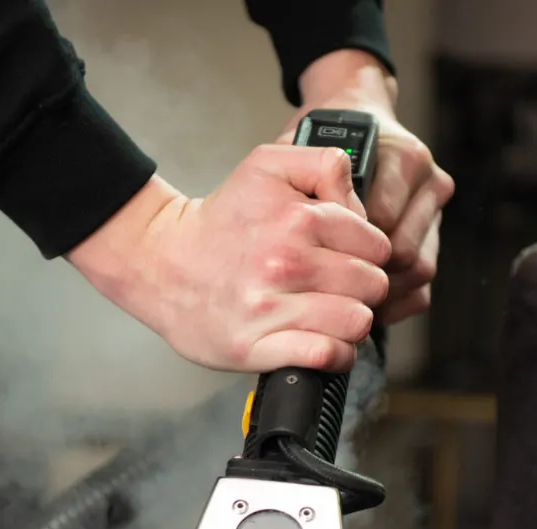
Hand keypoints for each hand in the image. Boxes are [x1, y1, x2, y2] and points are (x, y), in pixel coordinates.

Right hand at [66, 151, 389, 374]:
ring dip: (352, 324)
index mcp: (297, 219)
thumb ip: (323, 164)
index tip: (349, 259)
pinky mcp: (255, 348)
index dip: (370, 254)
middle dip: (363, 289)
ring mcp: (269, 311)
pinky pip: (324, 356)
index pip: (377, 245)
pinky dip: (335, 355)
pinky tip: (324, 344)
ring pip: (356, 323)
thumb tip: (359, 199)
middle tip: (340, 290)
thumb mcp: (266, 167)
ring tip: (332, 316)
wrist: (160, 262)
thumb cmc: (220, 221)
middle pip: (372, 287)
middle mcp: (285, 264)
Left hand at [280, 50, 454, 324]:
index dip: (347, 245)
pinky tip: (362, 304)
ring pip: (418, 273)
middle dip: (365, 273)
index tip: (321, 255)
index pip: (383, 221)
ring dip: (380, 292)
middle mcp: (429, 186)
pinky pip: (422, 291)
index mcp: (405, 159)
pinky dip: (392, 305)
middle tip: (328, 284)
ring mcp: (434, 217)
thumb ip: (318, 174)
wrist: (351, 127)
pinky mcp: (433, 246)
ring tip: (342, 296)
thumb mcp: (311, 145)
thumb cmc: (324, 142)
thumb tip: (324, 220)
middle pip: (405, 253)